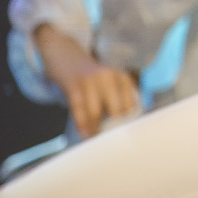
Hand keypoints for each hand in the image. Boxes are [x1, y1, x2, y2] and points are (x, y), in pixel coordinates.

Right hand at [33, 24, 141, 138]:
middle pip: (117, 110)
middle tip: (112, 143)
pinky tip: (84, 135)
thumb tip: (124, 128)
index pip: (132, 105)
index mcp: (122, 77)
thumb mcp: (108, 83)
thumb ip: (118, 101)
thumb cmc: (90, 77)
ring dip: (96, 130)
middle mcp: (110, 76)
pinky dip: (82, 124)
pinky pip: (79, 109)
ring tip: (96, 141)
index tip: (127, 138)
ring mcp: (91, 79)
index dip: (129, 123)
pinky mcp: (74, 84)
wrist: (64, 54)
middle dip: (114, 128)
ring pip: (97, 112)